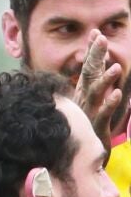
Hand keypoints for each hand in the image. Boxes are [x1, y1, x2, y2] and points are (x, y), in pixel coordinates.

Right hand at [73, 30, 126, 148]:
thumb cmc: (86, 135)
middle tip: (101, 39)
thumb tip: (115, 86)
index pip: (88, 69)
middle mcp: (84, 101)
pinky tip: (118, 95)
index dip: (92, 52)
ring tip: (117, 67)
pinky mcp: (95, 128)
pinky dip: (110, 104)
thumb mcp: (93, 112)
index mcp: (84, 95)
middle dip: (95, 57)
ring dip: (106, 80)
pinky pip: (103, 114)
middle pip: (89, 75)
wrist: (77, 162)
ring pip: (96, 93)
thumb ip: (101, 97)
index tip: (96, 34)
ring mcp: (89, 114)